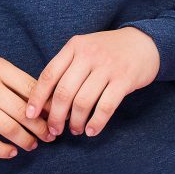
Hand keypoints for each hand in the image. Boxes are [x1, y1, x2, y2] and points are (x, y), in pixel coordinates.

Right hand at [0, 56, 56, 158]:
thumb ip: (20, 85)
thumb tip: (52, 107)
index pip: (30, 87)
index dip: (47, 105)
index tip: (57, 117)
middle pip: (21, 110)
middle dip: (40, 127)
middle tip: (50, 136)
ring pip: (8, 127)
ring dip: (26, 140)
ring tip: (34, 144)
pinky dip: (4, 150)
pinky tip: (13, 152)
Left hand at [24, 27, 160, 138]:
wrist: (144, 42)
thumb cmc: (108, 51)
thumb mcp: (84, 49)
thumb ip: (67, 67)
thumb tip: (46, 100)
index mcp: (74, 46)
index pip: (49, 75)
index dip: (37, 98)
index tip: (30, 116)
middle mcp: (89, 54)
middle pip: (64, 92)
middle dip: (56, 116)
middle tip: (54, 130)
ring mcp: (107, 66)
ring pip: (83, 102)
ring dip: (76, 122)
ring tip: (75, 131)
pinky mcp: (125, 79)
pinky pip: (106, 106)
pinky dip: (96, 122)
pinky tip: (91, 131)